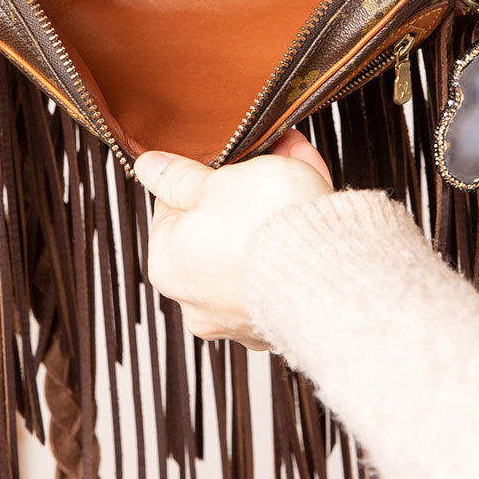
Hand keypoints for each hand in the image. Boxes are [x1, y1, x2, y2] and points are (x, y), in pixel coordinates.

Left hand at [135, 129, 332, 349]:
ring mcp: (241, 316)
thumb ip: (180, 176)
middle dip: (244, 190)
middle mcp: (197, 301)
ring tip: (298, 167)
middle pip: (216, 229)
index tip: (227, 160)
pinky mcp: (282, 320)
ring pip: (254, 247)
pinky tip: (314, 199)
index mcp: (167, 264)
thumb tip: (148, 166)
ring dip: (275, 206)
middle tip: (267, 158)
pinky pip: (284, 267)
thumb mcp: (217, 181)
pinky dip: (296, 236)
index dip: (203, 177)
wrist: (330, 271)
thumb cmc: (265, 225)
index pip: (173, 209)